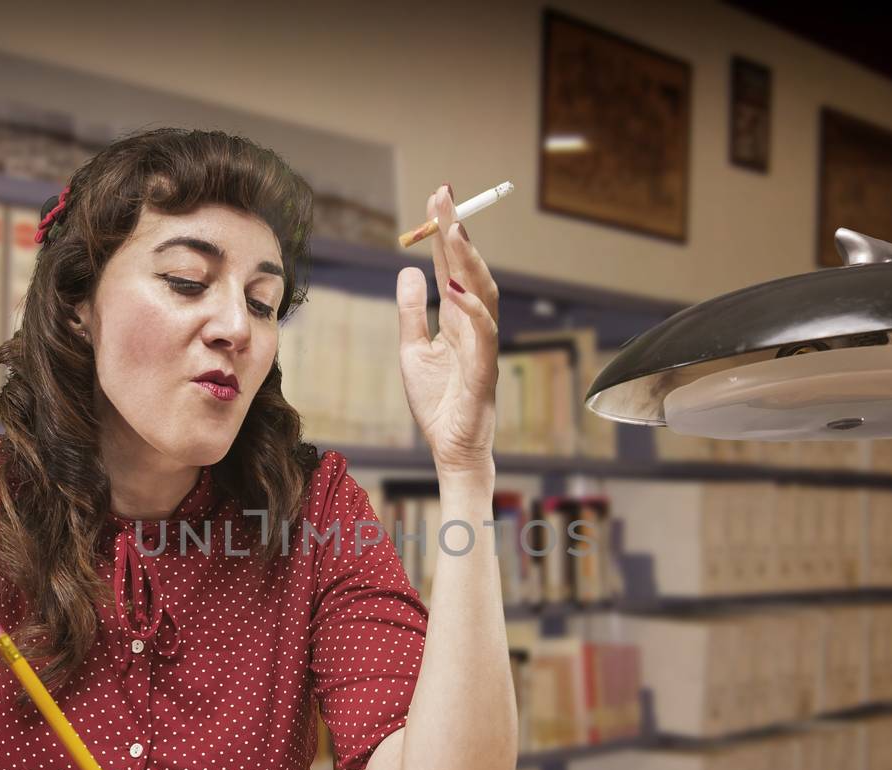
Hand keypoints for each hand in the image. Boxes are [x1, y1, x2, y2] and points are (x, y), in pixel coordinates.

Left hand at [397, 184, 500, 477]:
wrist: (452, 449)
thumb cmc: (437, 403)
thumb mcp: (412, 350)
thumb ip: (410, 312)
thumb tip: (407, 270)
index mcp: (458, 319)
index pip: (453, 267)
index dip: (445, 233)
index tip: (438, 198)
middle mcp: (475, 326)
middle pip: (470, 270)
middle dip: (458, 233)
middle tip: (445, 197)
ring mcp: (483, 347)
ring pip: (483, 294)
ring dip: (468, 261)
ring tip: (452, 231)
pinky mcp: (484, 372)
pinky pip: (483, 335)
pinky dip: (471, 310)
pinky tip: (454, 289)